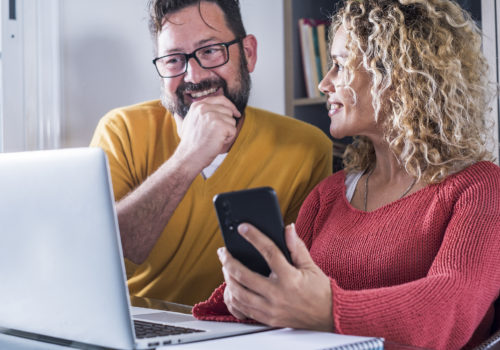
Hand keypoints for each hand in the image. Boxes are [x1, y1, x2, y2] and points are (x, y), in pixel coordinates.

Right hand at [174, 96, 240, 170]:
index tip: (236, 113)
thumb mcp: (184, 126)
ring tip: (214, 138)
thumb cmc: (189, 144)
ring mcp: (212, 116)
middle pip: (228, 111)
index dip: (230, 106)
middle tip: (215, 134)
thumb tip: (176, 115)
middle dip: (226, 123)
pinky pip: (233, 130)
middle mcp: (204, 108)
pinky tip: (217, 142)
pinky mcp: (220, 125)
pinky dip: (228, 138)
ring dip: (227, 132)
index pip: (220, 99)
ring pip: (232, 121)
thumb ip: (184, 118)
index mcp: (197, 106)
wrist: (189, 157)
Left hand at [217, 223, 333, 330]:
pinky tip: (232, 287)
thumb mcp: (311, 266)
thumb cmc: (320, 291)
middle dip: (229, 261)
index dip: (254, 237)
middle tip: (223, 252)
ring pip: (239, 294)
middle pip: (244, 275)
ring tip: (226, 269)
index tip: (243, 228)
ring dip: (228, 279)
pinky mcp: (267, 319)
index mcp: (290, 278)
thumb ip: (297, 247)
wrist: (330, 317)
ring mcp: (271, 309)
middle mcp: (278, 294)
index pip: (269, 252)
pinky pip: (243, 309)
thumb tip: (288, 228)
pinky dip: (233, 297)